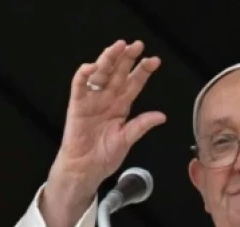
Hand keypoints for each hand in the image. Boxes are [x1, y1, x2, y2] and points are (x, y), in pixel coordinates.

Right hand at [47, 40, 164, 206]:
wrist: (86, 169)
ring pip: (101, 74)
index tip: (154, 61)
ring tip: (118, 47)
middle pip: (118, 73)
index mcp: (121, 106)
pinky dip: (84, 75)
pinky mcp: (77, 105)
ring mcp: (92, 100)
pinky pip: (79, 86)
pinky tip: (92, 66)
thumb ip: (141, 125)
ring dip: (108, 59)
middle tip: (137, 45)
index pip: (134, 84)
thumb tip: (161, 116)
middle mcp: (107, 99)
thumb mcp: (127, 139)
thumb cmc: (104, 155)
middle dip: (127, 58)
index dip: (143, 72)